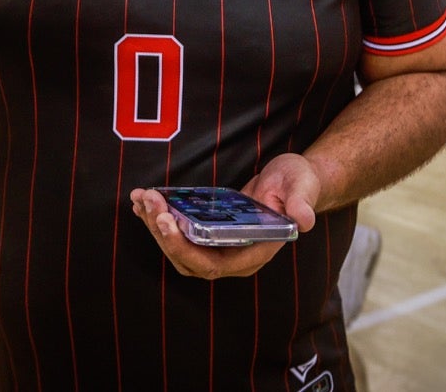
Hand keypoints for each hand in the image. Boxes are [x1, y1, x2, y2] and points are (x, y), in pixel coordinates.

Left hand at [129, 154, 320, 280]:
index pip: (212, 265)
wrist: (294, 181)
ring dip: (157, 226)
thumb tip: (303, 221)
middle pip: (188, 259)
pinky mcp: (210, 233)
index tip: (168, 221)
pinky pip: (179, 234)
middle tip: (150, 202)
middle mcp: (234, 257)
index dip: (186, 248)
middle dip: (164, 233)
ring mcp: (220, 247)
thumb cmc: (299, 184)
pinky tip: (145, 201)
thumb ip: (301, 203)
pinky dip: (159, 219)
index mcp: (254, 253)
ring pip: (179, 248)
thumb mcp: (302, 186)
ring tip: (142, 198)